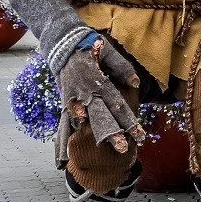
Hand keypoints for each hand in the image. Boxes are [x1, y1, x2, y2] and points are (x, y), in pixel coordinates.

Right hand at [58, 38, 144, 152]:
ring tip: (89, 158)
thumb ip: (122, 67)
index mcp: (99, 82)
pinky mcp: (64, 100)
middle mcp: (86, 93)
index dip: (128, 121)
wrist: (62, 41)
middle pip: (100, 117)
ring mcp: (72, 98)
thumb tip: (136, 83)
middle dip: (111, 134)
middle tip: (122, 150)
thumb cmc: (89, 45)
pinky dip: (62, 141)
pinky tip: (61, 160)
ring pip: (82, 123)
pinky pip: (63, 122)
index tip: (139, 135)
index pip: (117, 105)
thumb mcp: (108, 51)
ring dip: (85, 141)